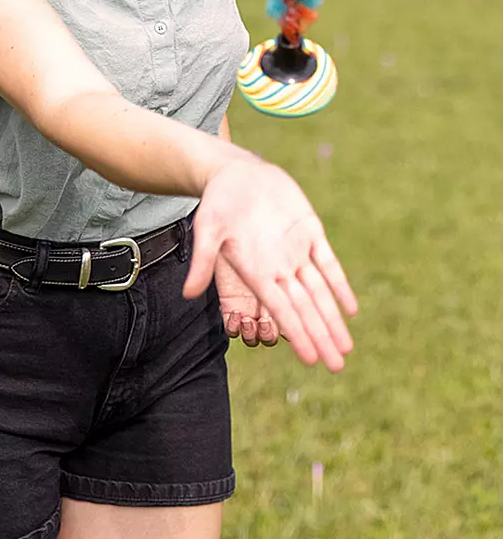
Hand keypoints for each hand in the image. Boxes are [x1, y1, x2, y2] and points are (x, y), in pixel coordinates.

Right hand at [184, 157, 357, 372]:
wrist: (236, 172)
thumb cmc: (217, 201)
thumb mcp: (208, 228)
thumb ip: (203, 261)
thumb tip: (187, 294)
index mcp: (256, 271)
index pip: (282, 309)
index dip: (298, 333)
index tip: (312, 359)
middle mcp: (278, 267)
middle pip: (305, 308)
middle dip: (321, 336)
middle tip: (337, 366)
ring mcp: (296, 251)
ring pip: (320, 292)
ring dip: (332, 319)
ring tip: (345, 348)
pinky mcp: (309, 231)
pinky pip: (328, 263)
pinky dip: (339, 285)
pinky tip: (350, 309)